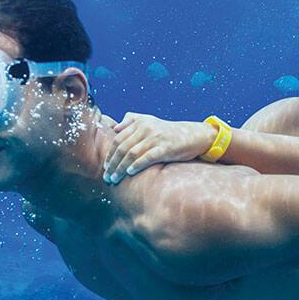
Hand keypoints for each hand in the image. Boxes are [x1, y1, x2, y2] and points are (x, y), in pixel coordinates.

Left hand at [103, 112, 217, 183]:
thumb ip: (132, 120)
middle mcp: (146, 128)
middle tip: (106, 177)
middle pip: (122, 147)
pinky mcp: (165, 148)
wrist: (193, 135)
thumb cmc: (169, 132)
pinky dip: (136, 165)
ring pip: (131, 154)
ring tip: (114, 179)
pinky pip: (147, 157)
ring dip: (120, 168)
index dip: (109, 154)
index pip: (118, 139)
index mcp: (140, 122)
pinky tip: (129, 172)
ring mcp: (156, 138)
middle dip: (112, 164)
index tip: (105, 167)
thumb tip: (115, 128)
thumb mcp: (150, 121)